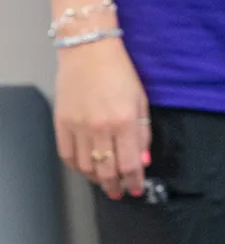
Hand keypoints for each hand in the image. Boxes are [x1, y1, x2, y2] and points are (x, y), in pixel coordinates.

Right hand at [53, 37, 150, 199]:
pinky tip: (87, 167)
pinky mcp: (62, 125)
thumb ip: (143, 133)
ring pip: (86, 167)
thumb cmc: (120, 72)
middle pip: (107, 171)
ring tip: (105, 181)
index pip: (130, 164)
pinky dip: (78, 167)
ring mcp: (78, 128)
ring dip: (97, 179)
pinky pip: (68, 156)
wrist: (89, 52)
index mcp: (124, 121)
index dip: (134, 181)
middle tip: (119, 192)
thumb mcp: (141, 100)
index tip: (136, 189)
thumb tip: (143, 161)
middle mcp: (101, 128)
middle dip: (115, 186)